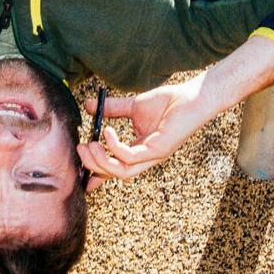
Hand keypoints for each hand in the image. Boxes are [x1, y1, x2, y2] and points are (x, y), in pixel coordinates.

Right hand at [77, 78, 214, 183]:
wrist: (192, 96)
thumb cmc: (168, 102)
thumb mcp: (133, 105)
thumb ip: (111, 109)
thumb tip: (87, 105)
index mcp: (139, 150)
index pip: (116, 167)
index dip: (97, 174)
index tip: (81, 176)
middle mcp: (145, 157)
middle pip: (115, 173)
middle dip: (93, 165)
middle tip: (80, 149)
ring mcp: (152, 155)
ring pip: (121, 171)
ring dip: (101, 161)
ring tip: (90, 144)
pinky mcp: (159, 149)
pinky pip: (131, 156)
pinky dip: (115, 147)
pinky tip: (107, 132)